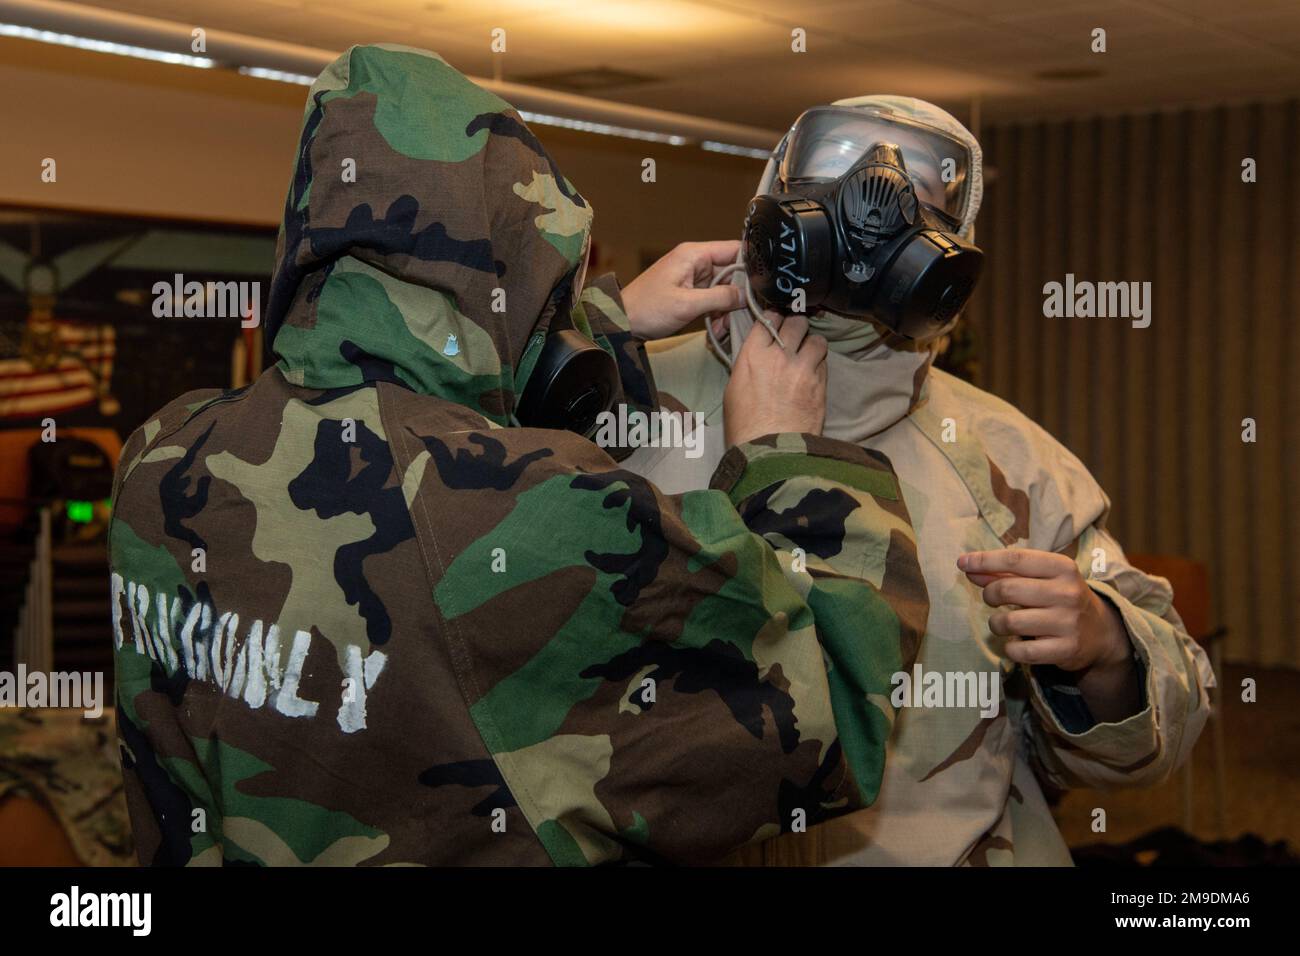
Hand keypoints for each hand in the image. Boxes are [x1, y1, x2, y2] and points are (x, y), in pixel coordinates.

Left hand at [621, 240, 743, 339]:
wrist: (623, 322)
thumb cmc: (647, 309)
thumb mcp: (687, 304)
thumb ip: (720, 297)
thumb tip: (745, 295)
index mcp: (694, 254)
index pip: (734, 249)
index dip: (751, 266)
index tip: (762, 285)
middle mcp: (696, 262)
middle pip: (732, 272)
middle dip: (738, 295)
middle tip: (743, 314)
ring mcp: (694, 278)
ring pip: (725, 289)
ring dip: (728, 308)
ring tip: (724, 328)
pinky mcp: (691, 292)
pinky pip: (714, 299)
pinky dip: (718, 313)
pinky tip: (717, 329)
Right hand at [724, 312, 827, 446]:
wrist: (770, 450)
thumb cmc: (744, 426)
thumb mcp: (734, 390)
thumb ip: (749, 365)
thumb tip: (758, 356)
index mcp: (753, 355)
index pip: (768, 319)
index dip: (774, 317)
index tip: (776, 322)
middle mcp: (779, 355)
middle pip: (796, 322)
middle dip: (797, 326)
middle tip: (796, 335)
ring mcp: (803, 368)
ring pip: (817, 339)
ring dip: (813, 344)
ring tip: (809, 353)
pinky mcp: (820, 383)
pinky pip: (825, 362)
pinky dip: (820, 364)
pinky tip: (813, 373)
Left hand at [957, 548, 1130, 670]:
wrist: (1099, 632)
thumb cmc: (1060, 598)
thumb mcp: (1041, 579)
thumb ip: (1005, 573)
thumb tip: (968, 567)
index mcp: (1063, 567)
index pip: (1015, 559)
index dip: (985, 560)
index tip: (962, 563)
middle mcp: (1067, 593)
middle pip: (1007, 589)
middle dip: (989, 594)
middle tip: (991, 599)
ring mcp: (1068, 622)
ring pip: (1009, 622)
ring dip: (996, 624)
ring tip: (1002, 623)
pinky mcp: (1065, 649)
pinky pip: (1020, 650)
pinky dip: (1010, 648)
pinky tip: (1014, 643)